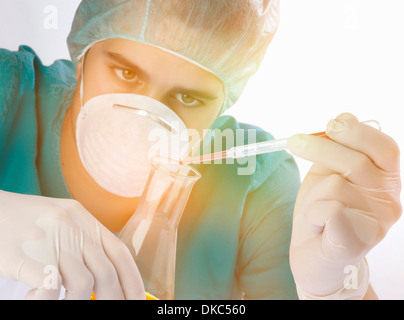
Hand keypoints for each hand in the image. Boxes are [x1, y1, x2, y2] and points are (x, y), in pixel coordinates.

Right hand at [0, 190, 144, 299]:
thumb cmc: (22, 221)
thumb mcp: (60, 221)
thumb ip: (82, 242)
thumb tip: (103, 277)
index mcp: (83, 217)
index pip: (120, 252)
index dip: (134, 281)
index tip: (139, 300)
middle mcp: (72, 226)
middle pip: (106, 272)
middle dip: (114, 299)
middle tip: (114, 312)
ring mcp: (50, 239)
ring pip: (83, 283)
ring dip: (78, 302)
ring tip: (65, 303)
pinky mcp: (24, 255)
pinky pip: (49, 287)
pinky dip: (47, 300)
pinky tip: (35, 298)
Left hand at [288, 113, 400, 297]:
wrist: (314, 258)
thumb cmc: (320, 214)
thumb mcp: (328, 175)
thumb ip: (337, 150)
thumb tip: (344, 117)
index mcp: (384, 180)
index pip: (383, 147)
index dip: (357, 131)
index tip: (330, 124)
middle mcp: (388, 200)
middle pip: (358, 161)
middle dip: (321, 148)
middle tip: (294, 142)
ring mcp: (376, 224)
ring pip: (336, 185)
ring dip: (313, 192)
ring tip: (313, 208)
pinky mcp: (356, 242)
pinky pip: (328, 210)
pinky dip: (313, 212)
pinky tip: (316, 225)